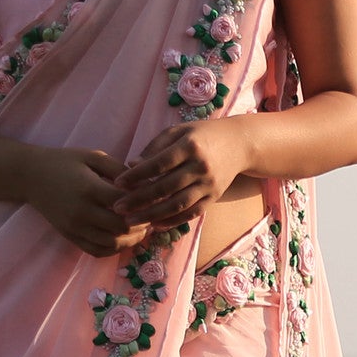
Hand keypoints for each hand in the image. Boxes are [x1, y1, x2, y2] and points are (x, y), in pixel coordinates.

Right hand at [22, 146, 160, 257]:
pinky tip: (123, 239)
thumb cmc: (64, 162)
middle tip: (151, 218)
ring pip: (111, 244)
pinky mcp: (70, 236)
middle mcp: (82, 212)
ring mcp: (75, 227)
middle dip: (142, 225)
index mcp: (89, 188)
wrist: (30, 177)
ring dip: (131, 240)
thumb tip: (145, 183)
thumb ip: (119, 169)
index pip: (125, 203)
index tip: (154, 201)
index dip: (144, 204)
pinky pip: (97, 251)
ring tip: (141, 230)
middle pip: (121, 228)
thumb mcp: (92, 157)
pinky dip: (114, 249)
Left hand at [112, 121, 246, 228]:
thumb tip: (131, 165)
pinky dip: (172, 221)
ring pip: (177, 205)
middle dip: (139, 200)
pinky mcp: (214, 197)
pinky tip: (155, 225)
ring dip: (152, 215)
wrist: (239, 144)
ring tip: (131, 222)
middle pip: (165, 187)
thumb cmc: (202, 134)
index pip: (158, 164)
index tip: (118, 183)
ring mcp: (209, 184)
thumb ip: (154, 147)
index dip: (136, 175)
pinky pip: (191, 213)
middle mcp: (201, 166)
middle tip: (117, 208)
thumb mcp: (178, 131)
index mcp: (190, 146)